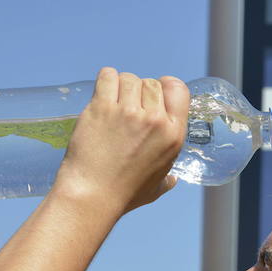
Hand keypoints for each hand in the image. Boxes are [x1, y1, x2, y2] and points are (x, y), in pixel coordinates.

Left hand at [53, 67, 189, 214]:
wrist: (92, 194)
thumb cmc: (124, 194)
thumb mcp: (157, 188)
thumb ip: (167, 179)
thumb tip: (172, 180)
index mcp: (173, 135)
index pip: (178, 89)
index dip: (165, 87)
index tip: (154, 95)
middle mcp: (154, 120)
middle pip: (151, 83)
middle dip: (139, 92)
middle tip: (127, 107)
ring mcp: (128, 112)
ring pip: (129, 79)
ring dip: (120, 87)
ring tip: (112, 103)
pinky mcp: (102, 108)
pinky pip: (107, 76)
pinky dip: (105, 81)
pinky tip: (102, 95)